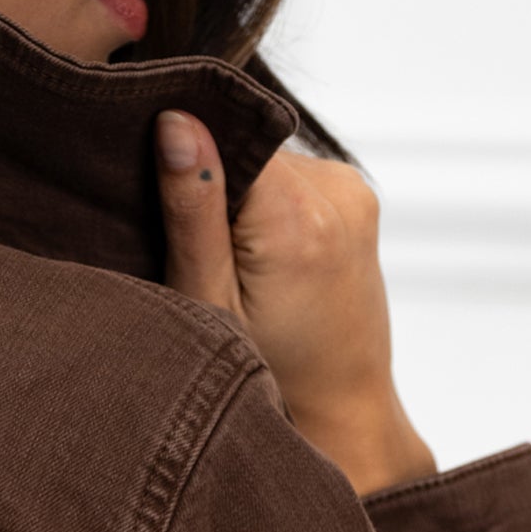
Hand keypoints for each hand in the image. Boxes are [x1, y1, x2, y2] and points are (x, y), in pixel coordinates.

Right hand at [154, 110, 436, 498]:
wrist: (341, 411)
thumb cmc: (270, 374)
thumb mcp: (208, 301)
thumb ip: (192, 209)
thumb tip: (177, 120)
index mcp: (296, 217)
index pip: (224, 135)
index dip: (190, 165)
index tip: (171, 211)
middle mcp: (337, 192)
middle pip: (247, 148)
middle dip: (217, 187)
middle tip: (206, 252)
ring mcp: (354, 193)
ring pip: (269, 163)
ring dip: (244, 199)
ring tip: (239, 264)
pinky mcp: (358, 200)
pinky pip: (294, 179)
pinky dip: (270, 207)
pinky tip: (265, 259)